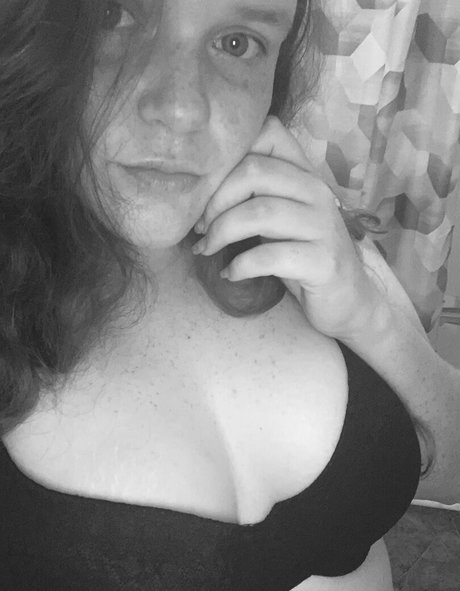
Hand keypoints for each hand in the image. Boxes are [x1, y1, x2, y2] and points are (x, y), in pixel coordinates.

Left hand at [192, 116, 381, 341]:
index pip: (268, 133)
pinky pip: (270, 256)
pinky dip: (240, 266)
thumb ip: (254, 193)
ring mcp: (323, 226)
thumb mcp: (279, 214)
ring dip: (221, 233)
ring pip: (259, 212)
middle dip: (215, 201)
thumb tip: (198, 190)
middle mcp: (316, 192)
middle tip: (201, 228)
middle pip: (253, 172)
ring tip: (208, 249)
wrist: (345, 295)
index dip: (228, 157)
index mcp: (304, 174)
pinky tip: (231, 273)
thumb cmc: (302, 251)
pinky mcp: (323, 261)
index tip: (207, 190)